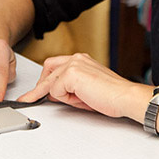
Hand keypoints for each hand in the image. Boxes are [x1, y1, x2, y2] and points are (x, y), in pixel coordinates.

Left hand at [18, 53, 147, 118]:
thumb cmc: (112, 96)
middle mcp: (76, 58)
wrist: (125, 97)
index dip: (45, 81)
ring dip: (62, 95)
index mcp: (81, 60)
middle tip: (42, 98)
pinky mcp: (71, 74)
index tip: (33, 93)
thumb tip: (54, 94)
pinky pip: (56, 91)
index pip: (55, 67)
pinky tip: (83, 98)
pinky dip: (67, 99)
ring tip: (82, 99)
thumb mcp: (85, 91)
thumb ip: (69, 88)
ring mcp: (73, 64)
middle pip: (48, 68)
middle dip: (43, 85)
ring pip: (51, 82)